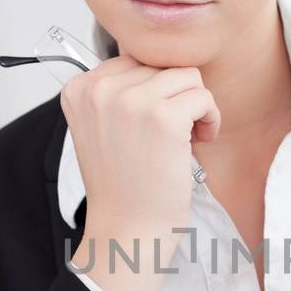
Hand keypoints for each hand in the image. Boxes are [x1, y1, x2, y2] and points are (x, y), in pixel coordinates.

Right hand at [63, 50, 219, 290]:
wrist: (127, 231)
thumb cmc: (124, 188)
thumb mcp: (102, 129)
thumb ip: (117, 94)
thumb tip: (156, 63)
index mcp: (79, 89)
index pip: (133, 60)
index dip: (154, 91)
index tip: (155, 124)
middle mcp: (99, 89)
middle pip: (160, 64)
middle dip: (176, 97)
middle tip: (175, 135)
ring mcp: (130, 101)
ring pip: (186, 76)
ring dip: (196, 106)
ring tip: (188, 138)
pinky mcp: (162, 117)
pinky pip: (202, 95)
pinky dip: (210, 118)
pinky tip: (198, 143)